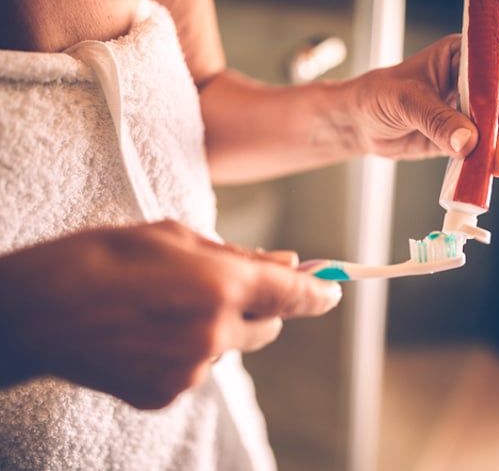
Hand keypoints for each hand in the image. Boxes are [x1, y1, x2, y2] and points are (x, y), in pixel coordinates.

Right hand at [0, 220, 341, 408]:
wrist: (35, 312)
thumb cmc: (101, 258)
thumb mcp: (171, 235)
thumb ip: (235, 253)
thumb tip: (284, 261)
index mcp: (222, 284)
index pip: (294, 294)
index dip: (319, 293)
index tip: (332, 291)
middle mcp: (216, 332)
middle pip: (269, 328)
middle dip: (260, 308)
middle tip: (224, 288)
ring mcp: (192, 369)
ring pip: (228, 347)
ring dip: (214, 328)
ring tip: (162, 307)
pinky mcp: (167, 394)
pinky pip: (195, 369)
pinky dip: (185, 352)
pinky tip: (146, 333)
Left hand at [347, 34, 498, 175]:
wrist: (360, 124)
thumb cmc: (376, 97)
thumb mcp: (404, 102)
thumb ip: (436, 119)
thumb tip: (468, 141)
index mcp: (461, 56)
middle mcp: (472, 81)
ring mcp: (470, 111)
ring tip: (494, 167)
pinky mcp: (464, 137)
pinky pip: (484, 148)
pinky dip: (486, 161)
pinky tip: (484, 172)